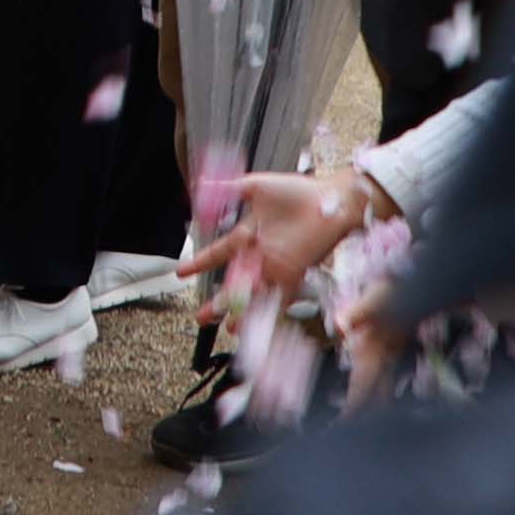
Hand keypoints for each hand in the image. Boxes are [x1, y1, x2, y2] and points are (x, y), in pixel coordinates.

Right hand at [182, 166, 381, 324]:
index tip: (181, 272)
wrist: (333, 201)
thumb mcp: (255, 186)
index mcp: (249, 233)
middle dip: (218, 300)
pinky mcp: (295, 274)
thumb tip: (200, 185)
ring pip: (254, 294)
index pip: (220, 252)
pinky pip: (280, 296)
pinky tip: (259, 323)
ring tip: (229, 328)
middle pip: (234, 282)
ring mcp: (277, 266)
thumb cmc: (299, 191)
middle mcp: (261, 254)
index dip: (200, 263)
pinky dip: (269, 310)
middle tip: (201, 316)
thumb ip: (227, 190)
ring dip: (242, 312)